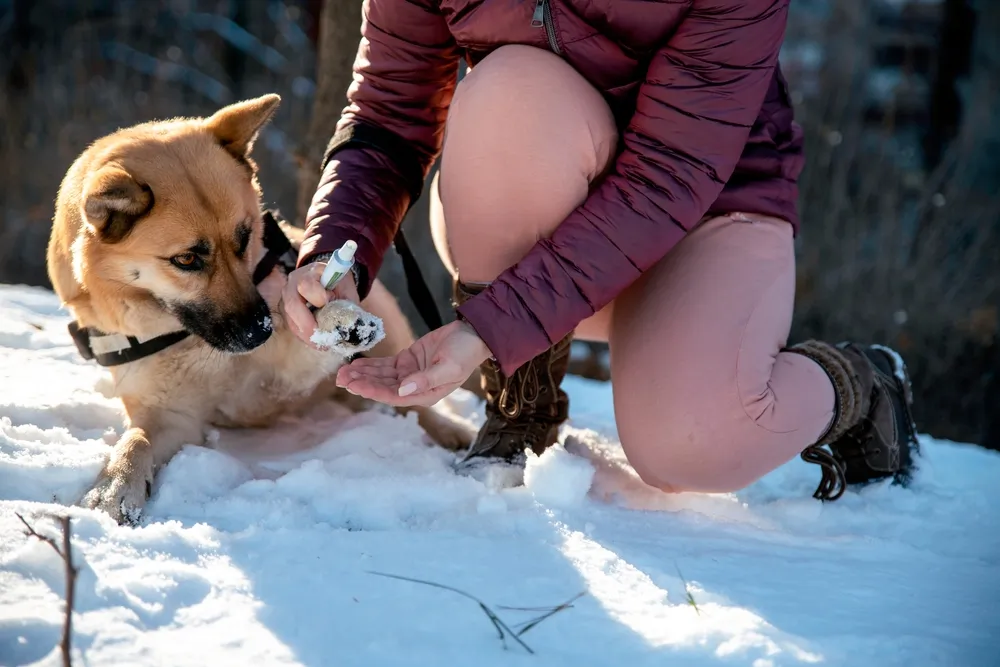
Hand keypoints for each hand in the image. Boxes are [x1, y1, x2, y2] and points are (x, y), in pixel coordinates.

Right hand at [282, 261, 360, 346]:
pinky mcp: (287, 310)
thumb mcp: (347, 289)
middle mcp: (294, 282)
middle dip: (308, 325)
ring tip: (324, 345)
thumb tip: (351, 323)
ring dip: (307, 335)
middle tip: (324, 339)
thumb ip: (347, 302)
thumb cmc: (340, 285)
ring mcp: (288, 296)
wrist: (330, 280)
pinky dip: (305, 336)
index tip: (331, 303)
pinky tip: (318, 342)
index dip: (318, 298)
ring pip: (291, 319)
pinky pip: (292, 326)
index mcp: (312, 272)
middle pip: (292, 305)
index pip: (306, 285)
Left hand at [336, 320, 491, 406]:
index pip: (393, 396)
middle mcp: (415, 387)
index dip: (373, 391)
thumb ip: (425, 380)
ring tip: (342, 372)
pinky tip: (356, 363)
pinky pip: (385, 366)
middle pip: (382, 388)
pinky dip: (370, 365)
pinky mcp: (408, 361)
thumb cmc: (465, 353)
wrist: (473, 335)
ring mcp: (410, 374)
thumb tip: (403, 390)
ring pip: (381, 377)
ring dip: (362, 375)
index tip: (355, 385)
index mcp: (425, 394)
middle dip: (361, 383)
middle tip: (340, 378)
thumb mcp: (448, 367)